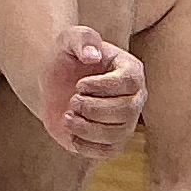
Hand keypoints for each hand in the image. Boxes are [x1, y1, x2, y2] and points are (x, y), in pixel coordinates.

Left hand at [38, 26, 144, 157]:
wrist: (55, 84)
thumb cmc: (66, 58)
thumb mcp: (68, 40)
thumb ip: (82, 39)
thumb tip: (93, 55)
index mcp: (131, 70)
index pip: (129, 82)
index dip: (102, 87)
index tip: (79, 84)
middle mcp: (135, 98)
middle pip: (126, 110)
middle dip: (92, 108)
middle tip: (72, 100)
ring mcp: (126, 122)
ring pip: (117, 133)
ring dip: (86, 127)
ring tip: (68, 115)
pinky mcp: (113, 142)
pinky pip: (107, 151)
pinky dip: (85, 145)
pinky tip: (70, 131)